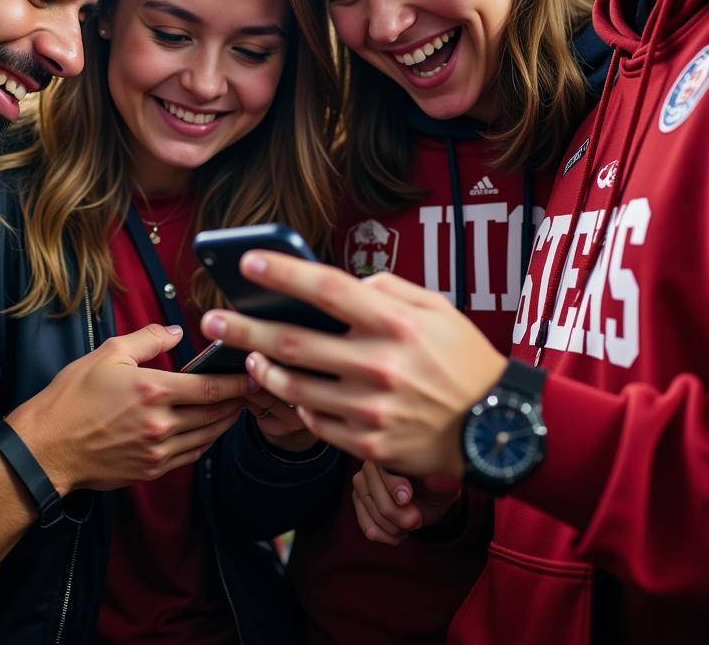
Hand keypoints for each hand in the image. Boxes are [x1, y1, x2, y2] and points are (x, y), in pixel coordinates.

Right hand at [9, 324, 249, 493]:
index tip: (253, 374)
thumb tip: (176, 332)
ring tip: (237, 407)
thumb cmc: (73, 398)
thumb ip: (148, 339)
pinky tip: (209, 430)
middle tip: (255, 389)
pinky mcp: (151, 469)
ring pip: (207, 436)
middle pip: (215, 413)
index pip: (210, 387)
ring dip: (226, 422)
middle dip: (239, 401)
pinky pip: (191, 455)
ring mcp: (157, 450)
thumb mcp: (108, 354)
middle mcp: (160, 423)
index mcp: (153, 390)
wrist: (46, 447)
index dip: (238, 382)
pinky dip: (206, 441)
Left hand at [200, 253, 507, 477]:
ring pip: (295, 386)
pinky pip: (317, 421)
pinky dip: (299, 404)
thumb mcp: (439, 310)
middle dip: (244, 328)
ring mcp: (370, 409)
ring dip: (264, 370)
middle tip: (212, 320)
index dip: (284, 273)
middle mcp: (378, 364)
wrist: (496, 430)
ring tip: (248, 356)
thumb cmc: (464, 363)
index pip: (327, 289)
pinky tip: (293, 391)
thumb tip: (349, 284)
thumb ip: (391, 289)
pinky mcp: (368, 445)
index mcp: (394, 324)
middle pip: (293, 341)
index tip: (249, 262)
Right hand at [352, 462, 461, 544]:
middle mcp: (369, 467)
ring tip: (410, 522)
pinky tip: (401, 532)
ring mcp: (361, 486)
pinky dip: (387, 535)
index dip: (393, 487)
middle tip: (417, 519)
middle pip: (376, 500)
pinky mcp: (359, 505)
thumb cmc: (435, 484)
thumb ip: (434, 480)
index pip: (381, 471)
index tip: (407, 498)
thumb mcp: (439, 481)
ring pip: (374, 516)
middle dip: (399, 516)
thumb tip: (431, 481)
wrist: (431, 498)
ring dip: (395, 527)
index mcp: (388, 454)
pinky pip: (369, 529)